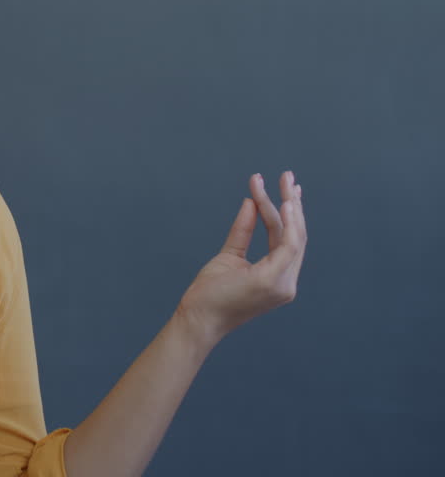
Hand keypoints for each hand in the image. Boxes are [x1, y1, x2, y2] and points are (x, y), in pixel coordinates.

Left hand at [175, 171, 307, 345]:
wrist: (198, 317)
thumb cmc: (210, 292)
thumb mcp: (229, 255)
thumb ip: (243, 230)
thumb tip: (250, 201)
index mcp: (278, 277)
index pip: (286, 239)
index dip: (285, 212)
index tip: (283, 187)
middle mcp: (286, 281)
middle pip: (295, 235)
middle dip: (292, 203)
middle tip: (288, 176)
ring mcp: (283, 283)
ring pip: (293, 236)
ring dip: (288, 206)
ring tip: (285, 182)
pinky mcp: (272, 281)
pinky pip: (287, 246)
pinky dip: (287, 224)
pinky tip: (283, 203)